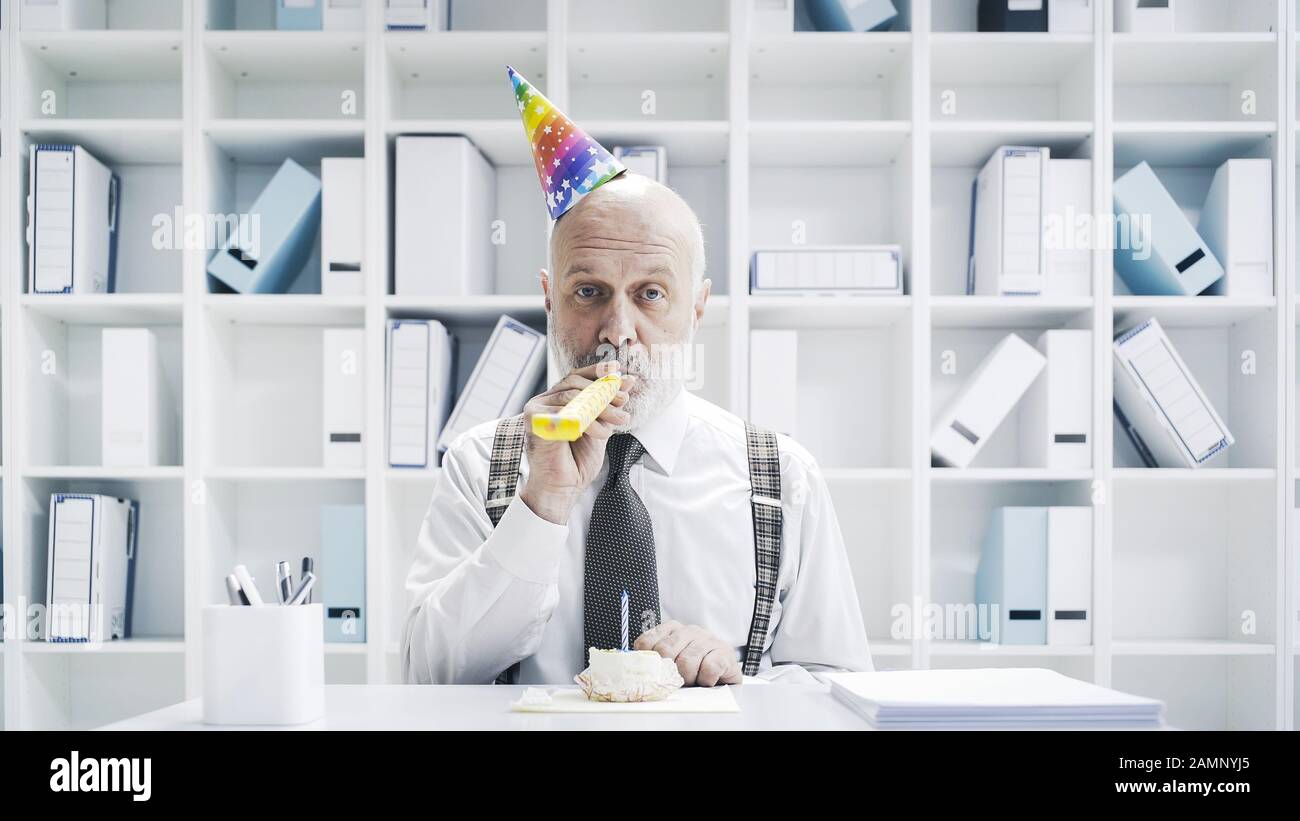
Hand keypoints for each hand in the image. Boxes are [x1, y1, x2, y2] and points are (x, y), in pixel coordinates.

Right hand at [518, 360, 635, 524]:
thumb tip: (628, 381)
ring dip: (601, 407)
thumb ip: (609, 405)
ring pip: (573, 396)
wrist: (563, 489)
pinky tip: (600, 433)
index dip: (597, 371)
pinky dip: (588, 421)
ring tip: (619, 420)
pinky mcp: (534, 421)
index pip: (576, 377)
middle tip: (624, 400)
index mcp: (557, 400)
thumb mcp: (600, 427)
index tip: (619, 370)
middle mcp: (544, 402)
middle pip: (575, 383)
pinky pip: (565, 412)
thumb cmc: (577, 461)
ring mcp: (536, 410)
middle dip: (604, 390)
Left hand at [633, 620, 742, 686]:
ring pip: (686, 662)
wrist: (726, 671)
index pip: (646, 642)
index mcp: (672, 629)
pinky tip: (707, 680)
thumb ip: (654, 661)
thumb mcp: (671, 661)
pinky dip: (705, 680)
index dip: (648, 663)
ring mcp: (708, 639)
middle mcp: (689, 630)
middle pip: (665, 651)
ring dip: (688, 679)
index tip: (654, 674)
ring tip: (694, 681)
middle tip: (676, 681)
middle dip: (668, 673)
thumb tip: (634, 673)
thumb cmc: (695, 668)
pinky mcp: (724, 652)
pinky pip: (708, 668)